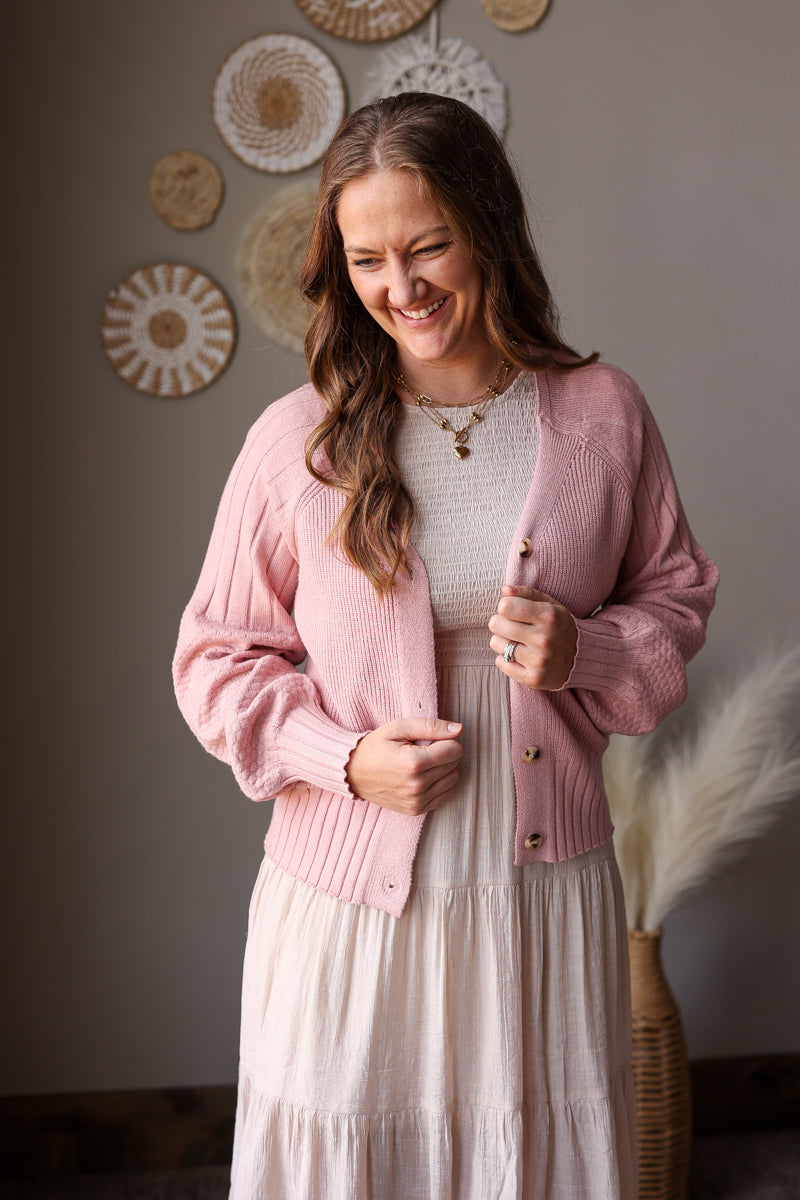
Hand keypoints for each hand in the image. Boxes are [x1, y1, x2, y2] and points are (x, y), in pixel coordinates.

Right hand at [345, 718, 462, 815]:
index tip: (428, 740)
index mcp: (414, 763)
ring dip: (443, 769)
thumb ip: (430, 726)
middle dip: (443, 753)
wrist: (352, 773)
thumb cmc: (375, 746)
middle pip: (454, 764)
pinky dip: (439, 784)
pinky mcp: (416, 810)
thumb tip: (458, 730)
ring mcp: (417, 801)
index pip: (455, 750)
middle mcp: (418, 785)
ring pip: (452, 779)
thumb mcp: (398, 727)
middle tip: (422, 750)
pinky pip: (445, 794)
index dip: (445, 740)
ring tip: (421, 764)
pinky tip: (422, 777)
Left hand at [489, 585, 576, 689]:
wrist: (580, 658)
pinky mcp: (534, 678)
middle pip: (497, 625)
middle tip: (511, 626)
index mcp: (549, 616)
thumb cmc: (558, 626)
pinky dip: (505, 659)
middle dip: (500, 623)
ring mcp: (539, 661)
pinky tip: (519, 656)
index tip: (513, 611)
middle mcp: (544, 639)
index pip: (505, 606)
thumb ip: (526, 593)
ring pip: (497, 644)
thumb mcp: (549, 604)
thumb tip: (505, 590)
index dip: (505, 607)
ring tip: (516, 641)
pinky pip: (501, 663)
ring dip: (502, 641)